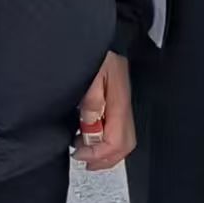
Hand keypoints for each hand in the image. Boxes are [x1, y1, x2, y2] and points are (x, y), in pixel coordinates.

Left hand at [74, 52, 135, 172]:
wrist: (106, 40)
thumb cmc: (99, 53)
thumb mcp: (91, 74)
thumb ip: (91, 100)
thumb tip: (91, 126)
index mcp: (118, 102)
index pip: (116, 140)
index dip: (98, 153)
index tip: (79, 154)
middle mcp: (123, 106)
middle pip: (125, 145)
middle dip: (105, 159)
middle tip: (85, 162)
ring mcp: (122, 105)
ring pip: (122, 140)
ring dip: (104, 152)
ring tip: (84, 153)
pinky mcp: (116, 103)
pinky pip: (116, 129)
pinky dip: (103, 140)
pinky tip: (89, 138)